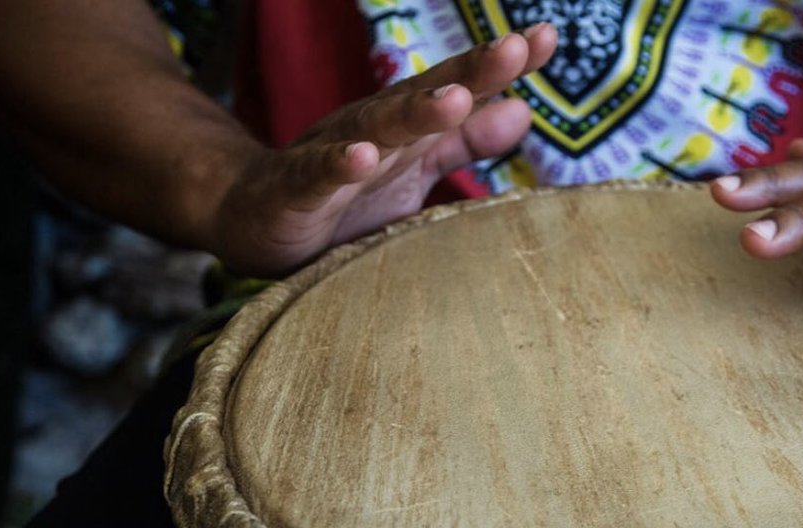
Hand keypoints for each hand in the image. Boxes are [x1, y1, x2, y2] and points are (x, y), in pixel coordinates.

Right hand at [211, 24, 556, 275]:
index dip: (499, 65)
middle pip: (426, 96)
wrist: (254, 214)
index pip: (458, 86)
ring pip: (377, 129)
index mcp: (405, 125)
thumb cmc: (344, 194)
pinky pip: (318, 176)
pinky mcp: (297, 191)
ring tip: (453, 99)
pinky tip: (360, 156)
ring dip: (415, 112)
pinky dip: (338, 165)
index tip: (548, 38)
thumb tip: (524, 110)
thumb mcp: (413, 166)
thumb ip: (464, 141)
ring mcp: (334, 155)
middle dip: (470, 73)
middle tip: (514, 48)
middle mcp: (373, 129)